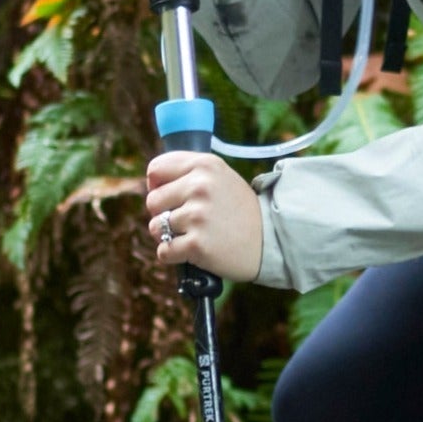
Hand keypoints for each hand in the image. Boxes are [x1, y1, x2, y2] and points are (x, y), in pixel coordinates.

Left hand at [144, 151, 262, 280]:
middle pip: (152, 200)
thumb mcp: (221, 178)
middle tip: (188, 221)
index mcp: (205, 165)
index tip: (169, 196)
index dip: (157, 185)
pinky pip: (164, 251)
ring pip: (155, 227)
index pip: (156, 169)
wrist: (270, 241)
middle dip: (163, 214)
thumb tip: (152, 182)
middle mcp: (200, 186)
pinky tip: (193, 252)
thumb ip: (190, 173)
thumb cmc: (240, 211)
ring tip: (194, 236)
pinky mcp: (197, 244)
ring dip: (168, 236)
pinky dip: (174, 256)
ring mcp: (198, 215)